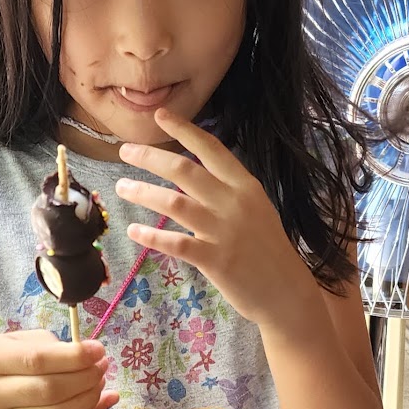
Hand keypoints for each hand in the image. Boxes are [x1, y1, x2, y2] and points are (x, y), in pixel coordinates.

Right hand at [0, 330, 115, 408]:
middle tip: (101, 368)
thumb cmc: (10, 362)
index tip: (99, 350)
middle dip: (84, 378)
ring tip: (99, 383)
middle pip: (49, 390)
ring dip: (87, 400)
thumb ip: (54, 347)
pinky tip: (96, 401)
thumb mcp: (23, 342)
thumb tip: (92, 358)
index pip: (36, 360)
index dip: (73, 356)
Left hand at [114, 111, 318, 330]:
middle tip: (125, 151)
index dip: (184, 129)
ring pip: (174, 202)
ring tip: (121, 188)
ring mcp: (224, 231)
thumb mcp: (256, 210)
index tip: (160, 115)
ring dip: (143, 192)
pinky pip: (176, 243)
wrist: (286, 293)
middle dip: (150, 157)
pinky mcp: (216, 260)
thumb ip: (228, 191)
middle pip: (184, 170)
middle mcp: (234, 203)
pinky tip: (134, 230)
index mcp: (246, 186)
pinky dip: (152, 235)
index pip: (211, 149)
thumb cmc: (268, 251)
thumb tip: (194, 173)